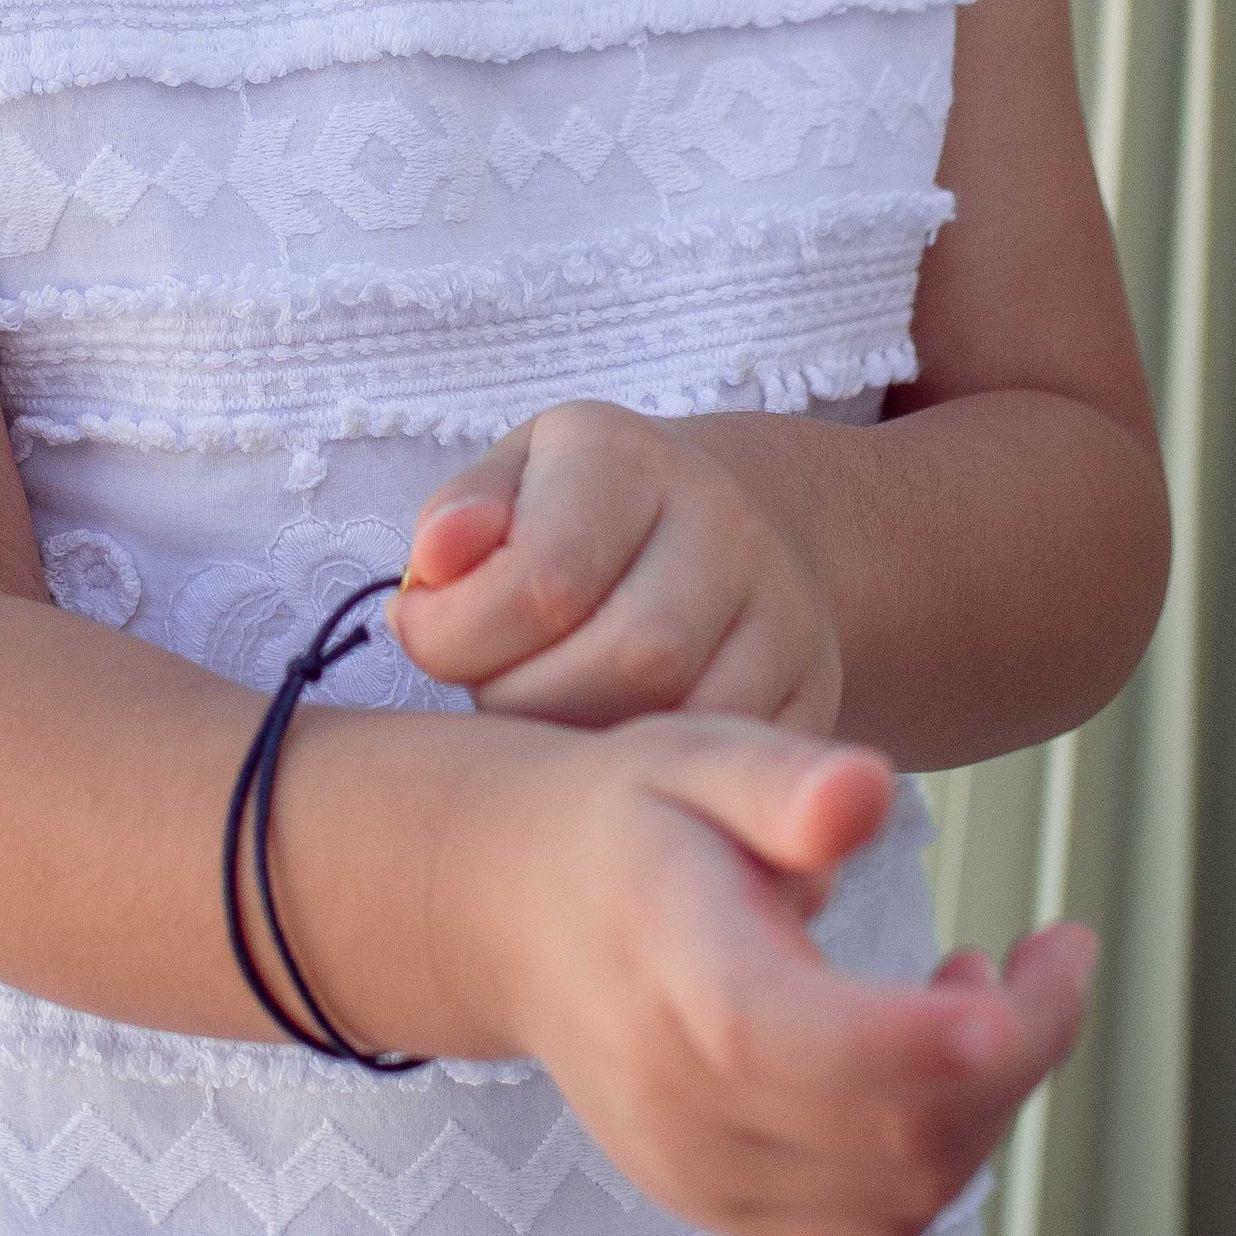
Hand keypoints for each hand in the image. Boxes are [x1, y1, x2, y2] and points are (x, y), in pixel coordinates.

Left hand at [390, 398, 843, 732]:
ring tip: (543, 718)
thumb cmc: (577, 512)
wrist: (724, 524)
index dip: (457, 633)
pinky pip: (733, 762)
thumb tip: (435, 559)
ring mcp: (784, 612)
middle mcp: (725, 525)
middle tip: (490, 689)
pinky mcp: (813, 689)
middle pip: (625, 659)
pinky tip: (605, 754)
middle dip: (523, 700)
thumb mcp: (509, 481)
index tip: (422, 633)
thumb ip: (458, 516)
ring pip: (683, 722)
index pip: (543, 577)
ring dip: (583, 744)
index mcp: (628, 459)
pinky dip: (655, 776)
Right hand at [450, 710, 1095, 1235]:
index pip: (822, 1048)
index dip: (947, 1035)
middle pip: (901, 1136)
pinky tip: (934, 1062)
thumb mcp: (695, 755)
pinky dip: (936, 1159)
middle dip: (1020, 1051)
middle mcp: (684, 1105)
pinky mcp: (720, 1202)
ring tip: (985, 996)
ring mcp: (699, 1172)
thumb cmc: (626, 819)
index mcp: (681, 984)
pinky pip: (866, 1226)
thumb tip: (869, 793)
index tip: (1046, 964)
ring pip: (901, 1199)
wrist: (514, 911)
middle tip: (1055, 954)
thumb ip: (786, 780)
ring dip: (986, 1108)